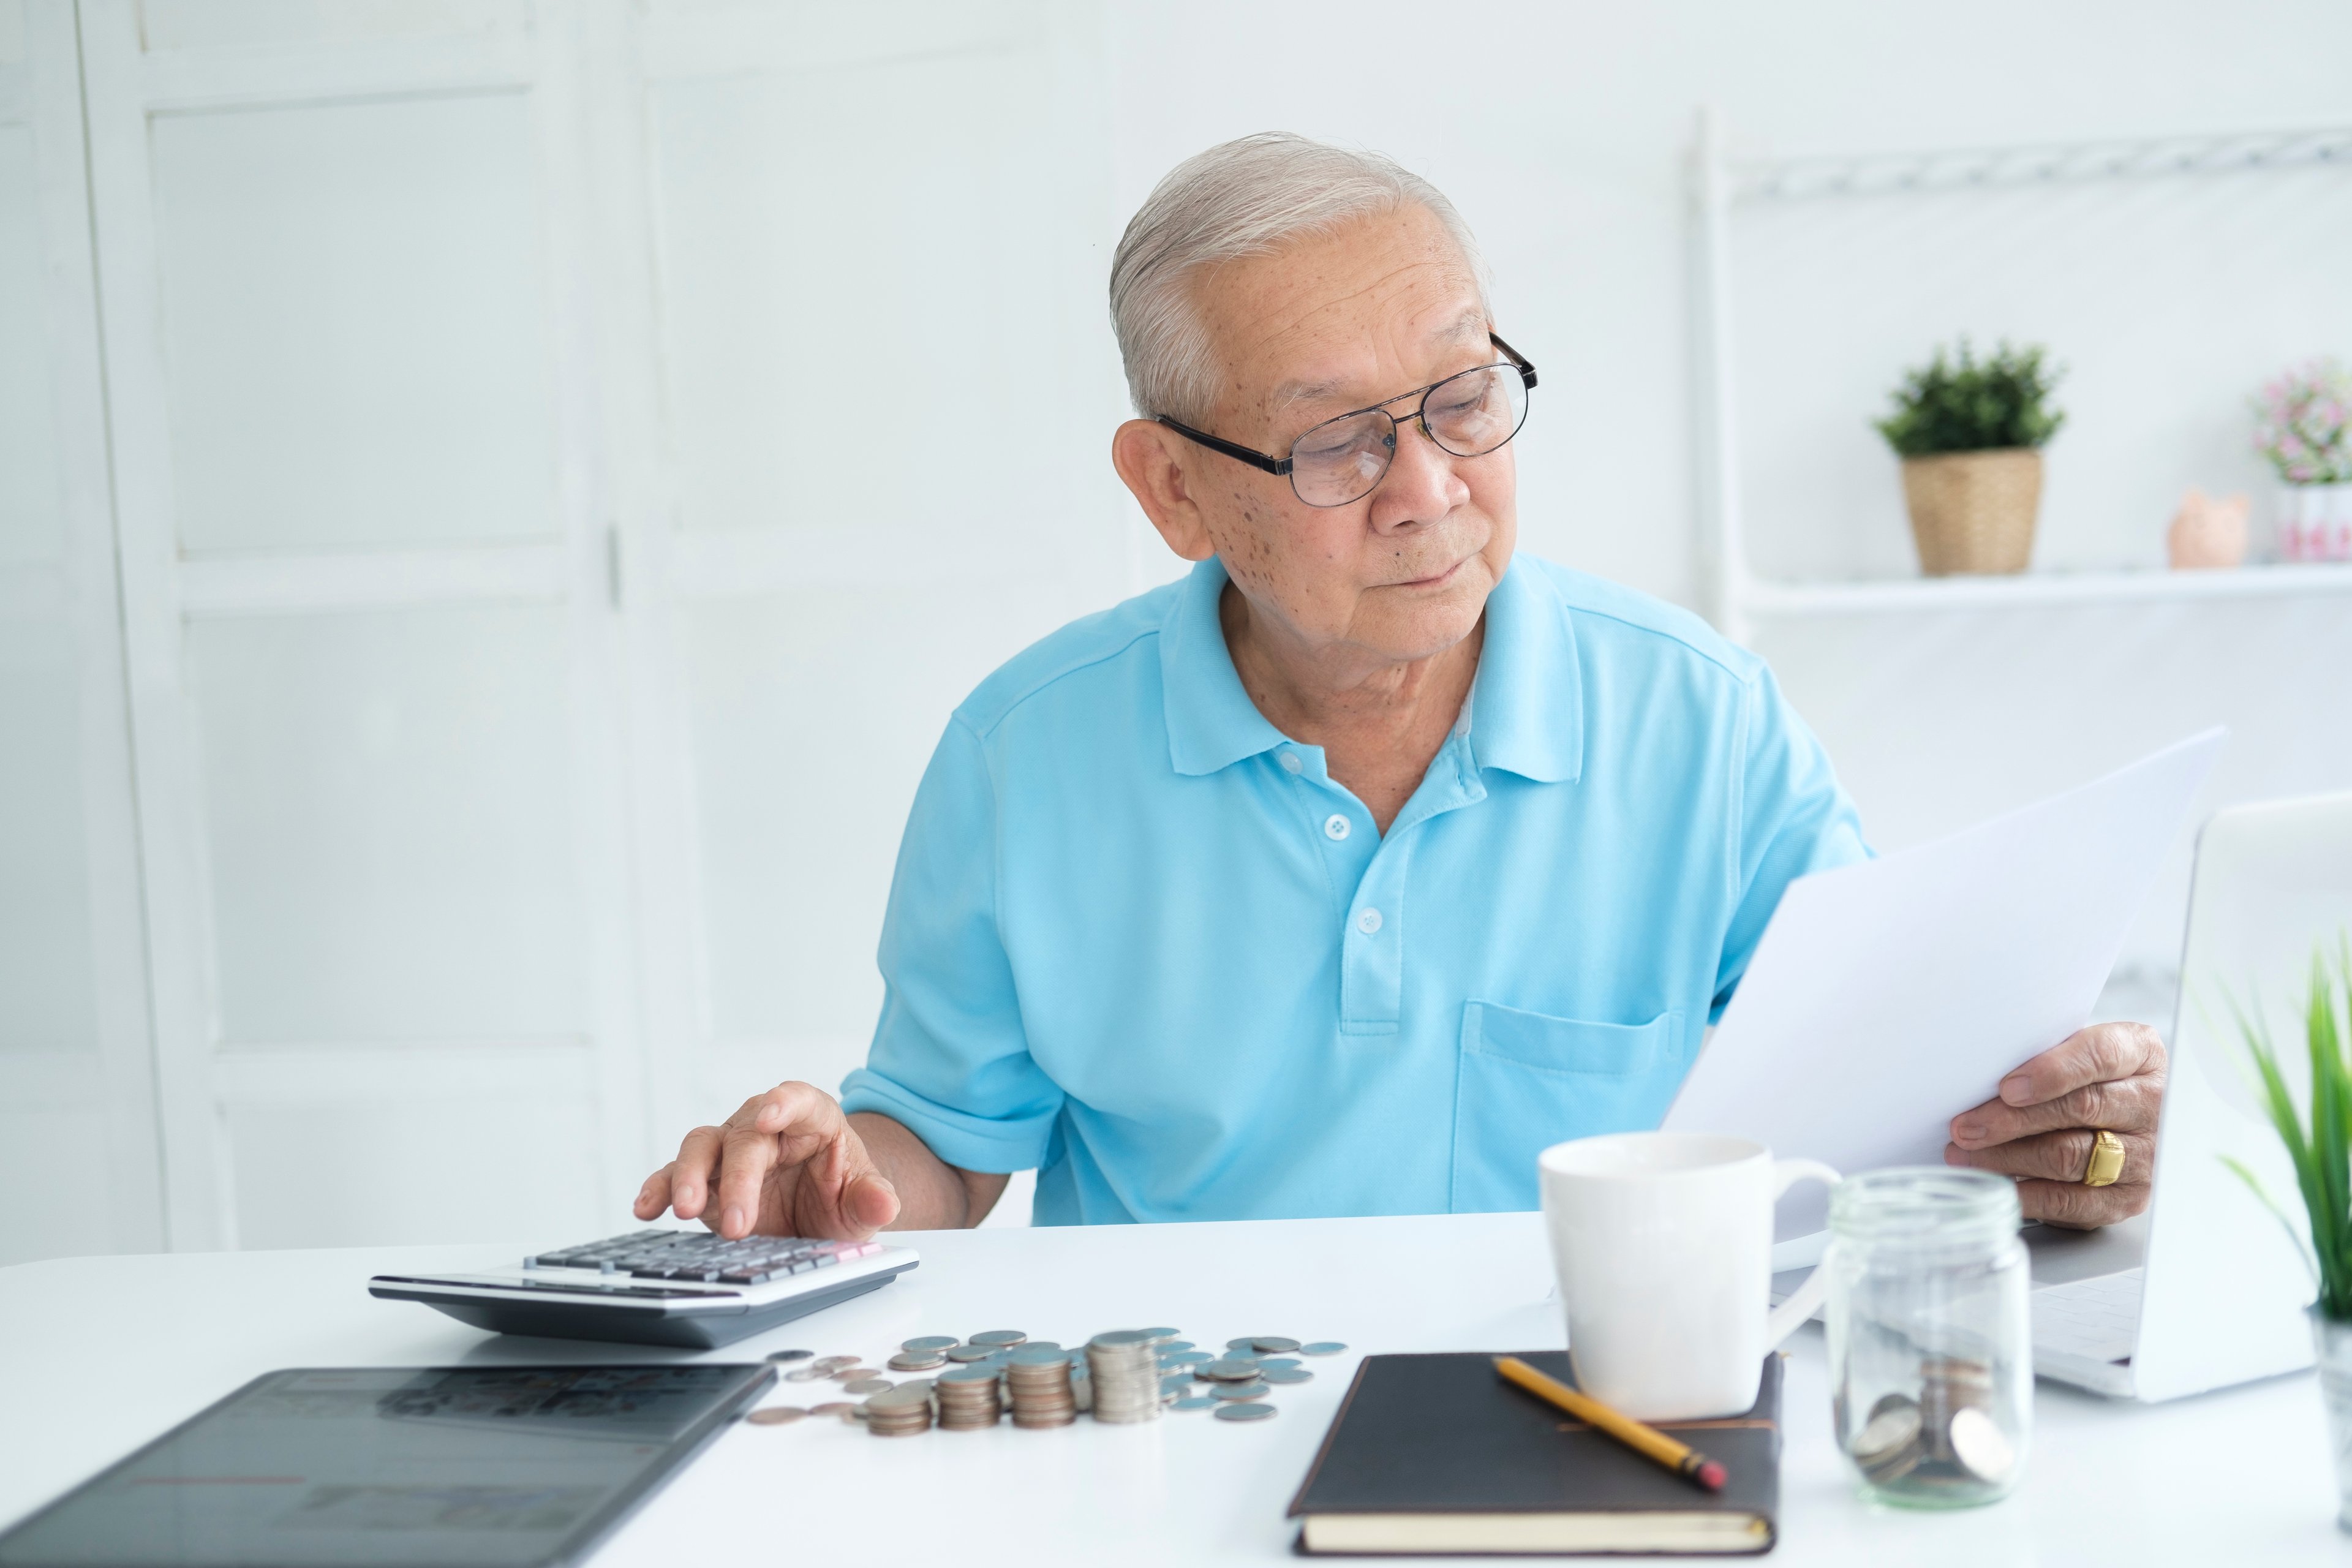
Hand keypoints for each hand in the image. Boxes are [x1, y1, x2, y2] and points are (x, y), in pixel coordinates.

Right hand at [634, 1083, 900, 1239]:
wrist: (820, 1214)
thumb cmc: (841, 1195)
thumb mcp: (862, 1204)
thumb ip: (872, 1201)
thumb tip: (885, 1204)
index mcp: (812, 1120)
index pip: (799, 1099)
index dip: (784, 1103)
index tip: (770, 1114)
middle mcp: (765, 1128)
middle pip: (745, 1137)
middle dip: (739, 1178)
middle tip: (739, 1223)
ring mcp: (730, 1152)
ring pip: (702, 1146)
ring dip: (689, 1176)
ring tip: (684, 1210)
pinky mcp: (705, 1180)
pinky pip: (675, 1176)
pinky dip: (659, 1188)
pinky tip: (646, 1207)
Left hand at [1944, 1022, 2165, 1228]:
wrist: (2121, 1116)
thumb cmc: (2084, 1077)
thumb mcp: (2072, 1050)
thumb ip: (2041, 1053)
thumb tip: (1977, 1076)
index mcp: (2141, 1054)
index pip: (2102, 1056)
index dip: (2053, 1071)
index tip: (2007, 1087)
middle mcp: (2151, 1103)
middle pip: (2081, 1109)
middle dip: (2013, 1120)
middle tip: (1965, 1127)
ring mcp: (2146, 1154)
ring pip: (2071, 1156)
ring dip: (2008, 1158)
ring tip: (1965, 1154)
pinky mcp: (2131, 1196)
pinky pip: (2073, 1201)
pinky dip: (2027, 1195)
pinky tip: (1996, 1186)